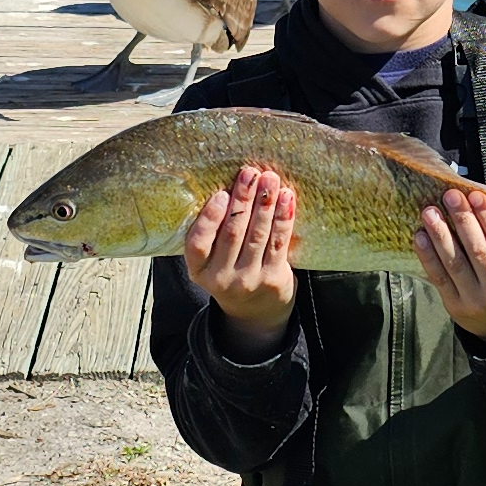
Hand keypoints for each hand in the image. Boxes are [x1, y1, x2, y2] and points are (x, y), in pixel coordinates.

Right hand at [185, 165, 297, 348]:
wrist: (256, 312)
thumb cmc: (232, 271)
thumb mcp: (213, 260)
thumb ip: (215, 232)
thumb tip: (232, 184)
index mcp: (199, 269)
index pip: (198, 242)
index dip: (210, 217)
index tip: (222, 193)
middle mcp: (221, 278)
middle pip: (232, 233)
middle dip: (243, 200)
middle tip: (250, 173)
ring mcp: (248, 280)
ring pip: (257, 236)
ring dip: (265, 204)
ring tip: (270, 178)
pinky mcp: (273, 280)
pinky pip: (279, 243)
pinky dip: (283, 218)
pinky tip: (286, 198)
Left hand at [415, 186, 485, 343]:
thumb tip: (475, 202)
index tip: (475, 195)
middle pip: (478, 250)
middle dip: (463, 219)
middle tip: (450, 196)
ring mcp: (475, 301)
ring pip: (456, 262)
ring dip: (441, 234)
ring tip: (430, 211)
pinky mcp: (454, 306)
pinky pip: (439, 277)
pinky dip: (428, 255)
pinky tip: (421, 236)